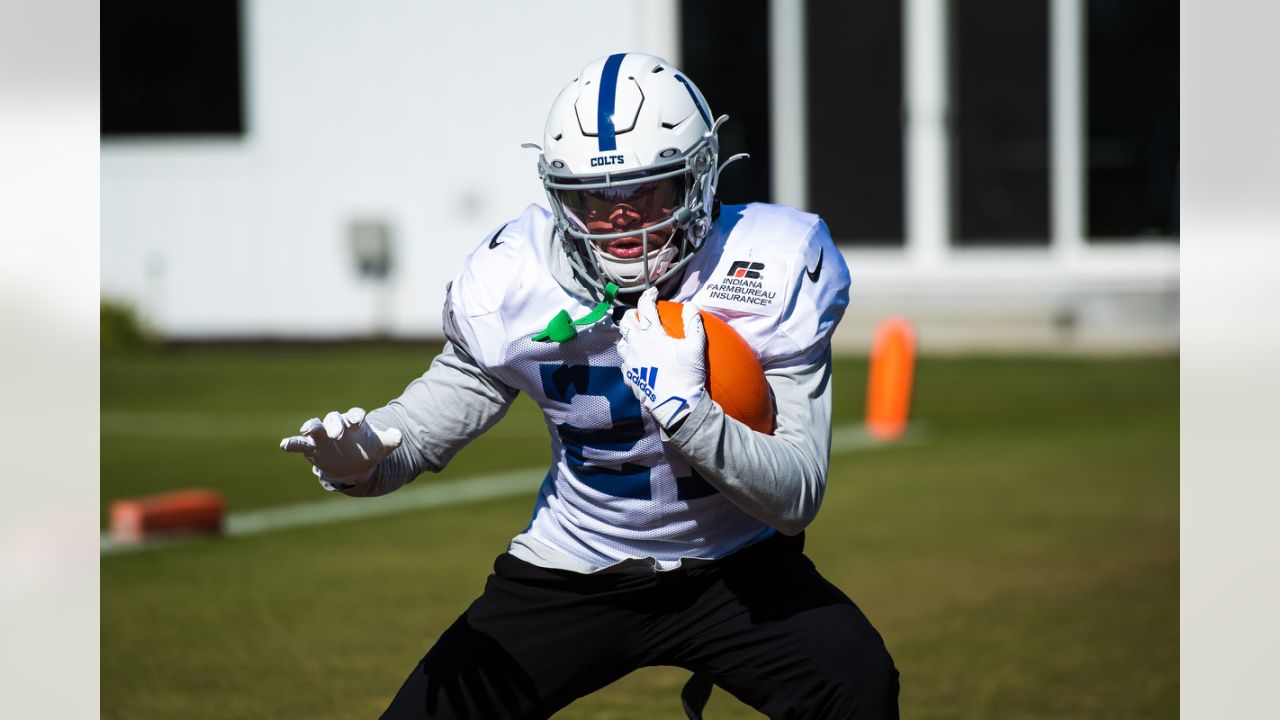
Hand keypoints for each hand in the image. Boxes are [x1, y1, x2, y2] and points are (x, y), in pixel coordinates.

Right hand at [279, 407, 401, 483]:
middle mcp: (338, 425)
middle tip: (337, 434)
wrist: (356, 463)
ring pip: (315, 426)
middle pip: (334, 418)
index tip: (359, 420)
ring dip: (311, 426)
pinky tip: (284, 444)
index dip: (356, 416)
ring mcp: (323, 435)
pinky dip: (292, 443)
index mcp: (355, 422)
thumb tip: (399, 435)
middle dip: (335, 424)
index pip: (355, 415)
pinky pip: (300, 443)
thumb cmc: (368, 449)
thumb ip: (391, 440)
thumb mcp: (382, 446)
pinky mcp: (312, 447)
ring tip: (307, 430)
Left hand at [617, 287, 706, 429]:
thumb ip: (693, 323)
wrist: (675, 405)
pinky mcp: (628, 376)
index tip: (654, 292)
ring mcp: (629, 361)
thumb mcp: (696, 347)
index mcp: (652, 335)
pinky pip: (624, 362)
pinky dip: (630, 357)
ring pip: (621, 341)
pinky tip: (639, 360)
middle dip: (633, 313)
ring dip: (629, 335)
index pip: (645, 307)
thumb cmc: (687, 375)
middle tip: (643, 315)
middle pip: (625, 321)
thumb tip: (691, 305)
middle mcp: (636, 345)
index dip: (648, 295)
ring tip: (639, 337)